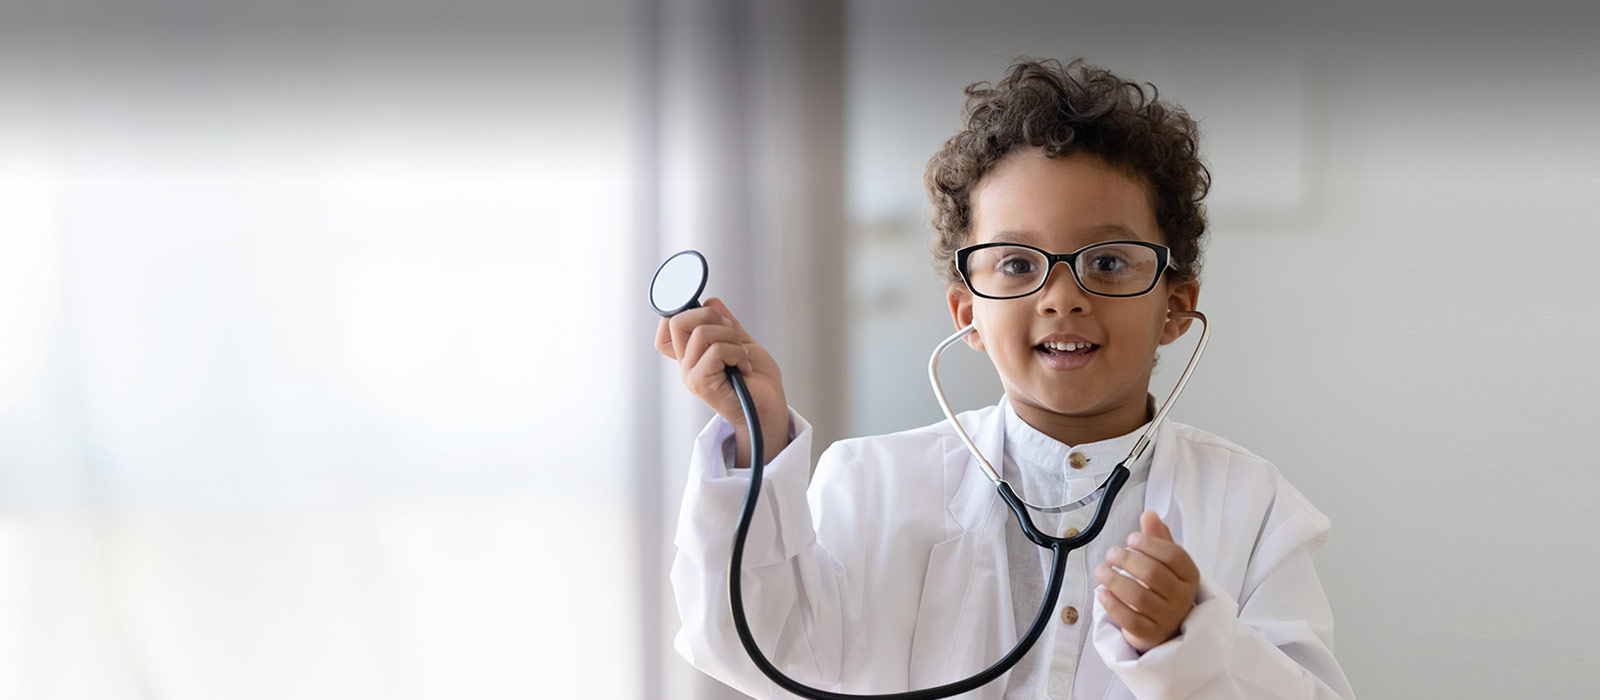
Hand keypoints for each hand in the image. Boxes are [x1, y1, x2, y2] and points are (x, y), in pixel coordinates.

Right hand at [655, 297, 789, 467]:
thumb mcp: (741, 342)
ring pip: (701, 333)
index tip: (709, 314)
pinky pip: (716, 351)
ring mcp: (691, 374)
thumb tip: (710, 301)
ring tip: (741, 355)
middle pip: (676, 322)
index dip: (681, 311)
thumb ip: (725, 323)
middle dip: (709, 316)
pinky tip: (743, 367)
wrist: (769, 409)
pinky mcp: (700, 383)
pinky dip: (736, 353)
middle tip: (730, 333)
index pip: (667, 327)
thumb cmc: (758, 382)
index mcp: (693, 354)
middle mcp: (687, 364)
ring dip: (731, 338)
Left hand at [1093, 511, 1200, 653]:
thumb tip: (1150, 514)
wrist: (1164, 625)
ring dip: (1114, 580)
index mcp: (1189, 576)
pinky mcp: (1151, 634)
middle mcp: (1182, 598)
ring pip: (1138, 597)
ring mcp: (1168, 618)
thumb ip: (1158, 538)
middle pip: (1153, 573)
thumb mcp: (1164, 562)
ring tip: (1100, 571)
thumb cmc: (1162, 588)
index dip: (1150, 544)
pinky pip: (1130, 620)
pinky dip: (1113, 605)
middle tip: (1111, 553)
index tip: (1131, 538)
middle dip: (1127, 560)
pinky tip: (1103, 593)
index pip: (1173, 555)